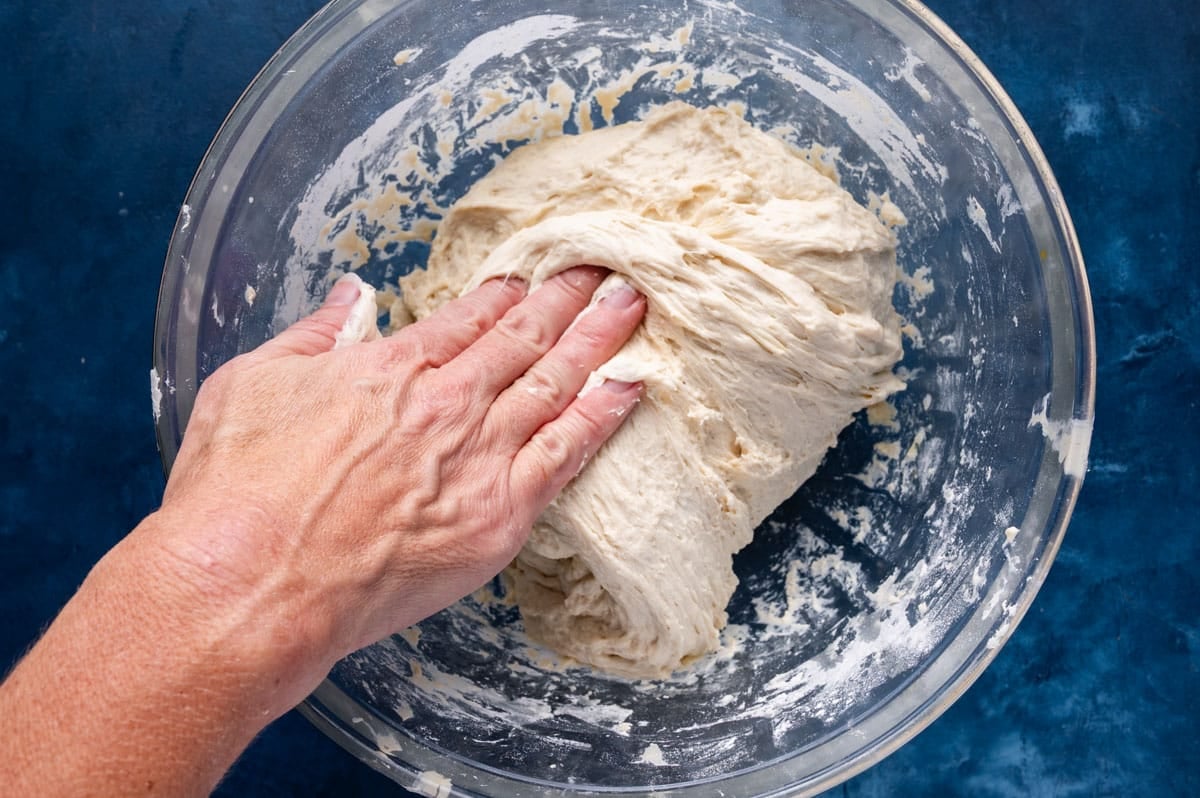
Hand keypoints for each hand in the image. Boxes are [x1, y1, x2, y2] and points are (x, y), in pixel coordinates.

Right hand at [155, 265, 644, 691]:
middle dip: (565, 298)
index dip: (501, 295)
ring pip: (555, 382)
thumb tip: (352, 296)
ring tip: (630, 303)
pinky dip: (603, 416)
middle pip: (522, 338)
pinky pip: (567, 454)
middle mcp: (446, 403)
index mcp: (391, 368)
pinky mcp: (499, 516)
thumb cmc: (237, 492)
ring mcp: (479, 458)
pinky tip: (631, 386)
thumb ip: (314, 335)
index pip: (465, 319)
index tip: (526, 279)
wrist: (253, 584)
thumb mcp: (252, 383)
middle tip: (602, 268)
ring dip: (597, 338)